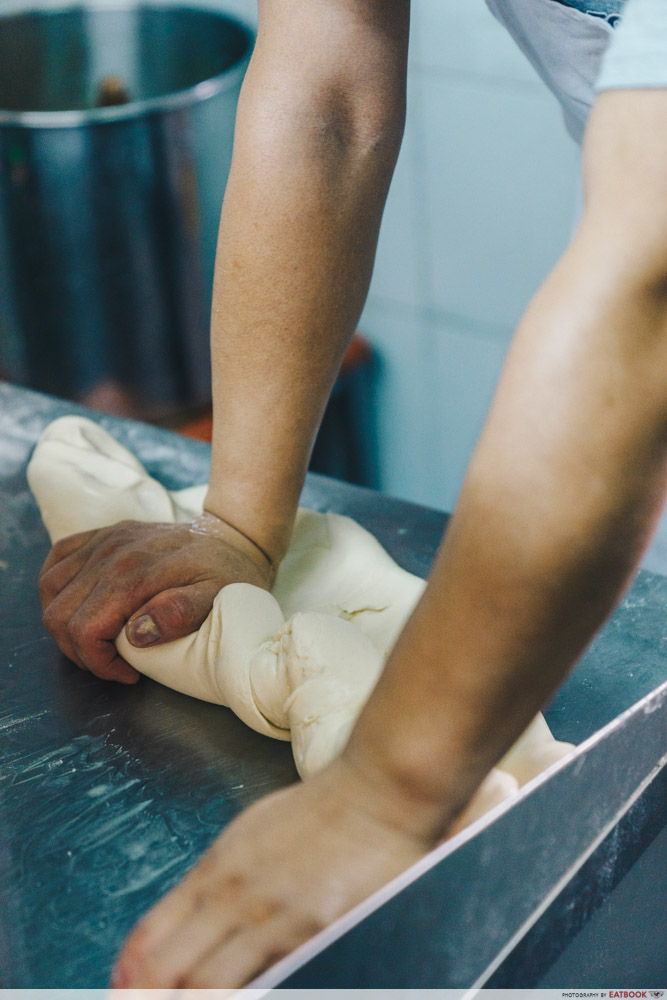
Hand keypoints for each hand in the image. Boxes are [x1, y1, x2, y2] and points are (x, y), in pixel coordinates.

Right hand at [39, 514, 274, 683]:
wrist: (233, 538)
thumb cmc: (228, 574)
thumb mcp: (218, 598)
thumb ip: (180, 613)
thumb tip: (137, 633)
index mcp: (134, 573)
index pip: (84, 630)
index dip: (97, 662)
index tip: (127, 673)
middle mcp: (110, 552)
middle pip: (59, 615)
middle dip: (79, 651)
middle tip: (113, 664)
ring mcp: (104, 540)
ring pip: (50, 588)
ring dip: (64, 622)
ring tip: (98, 640)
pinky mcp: (103, 534)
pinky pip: (57, 558)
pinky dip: (57, 587)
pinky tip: (78, 605)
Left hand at [111, 757, 440, 988]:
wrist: (377, 792)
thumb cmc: (320, 812)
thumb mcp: (251, 834)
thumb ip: (217, 879)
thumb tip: (184, 922)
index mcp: (218, 868)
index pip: (152, 935)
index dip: (130, 974)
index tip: (125, 990)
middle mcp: (237, 897)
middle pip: (169, 972)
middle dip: (150, 997)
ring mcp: (276, 921)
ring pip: (210, 989)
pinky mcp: (317, 937)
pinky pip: (273, 982)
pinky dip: (252, 992)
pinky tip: (253, 992)